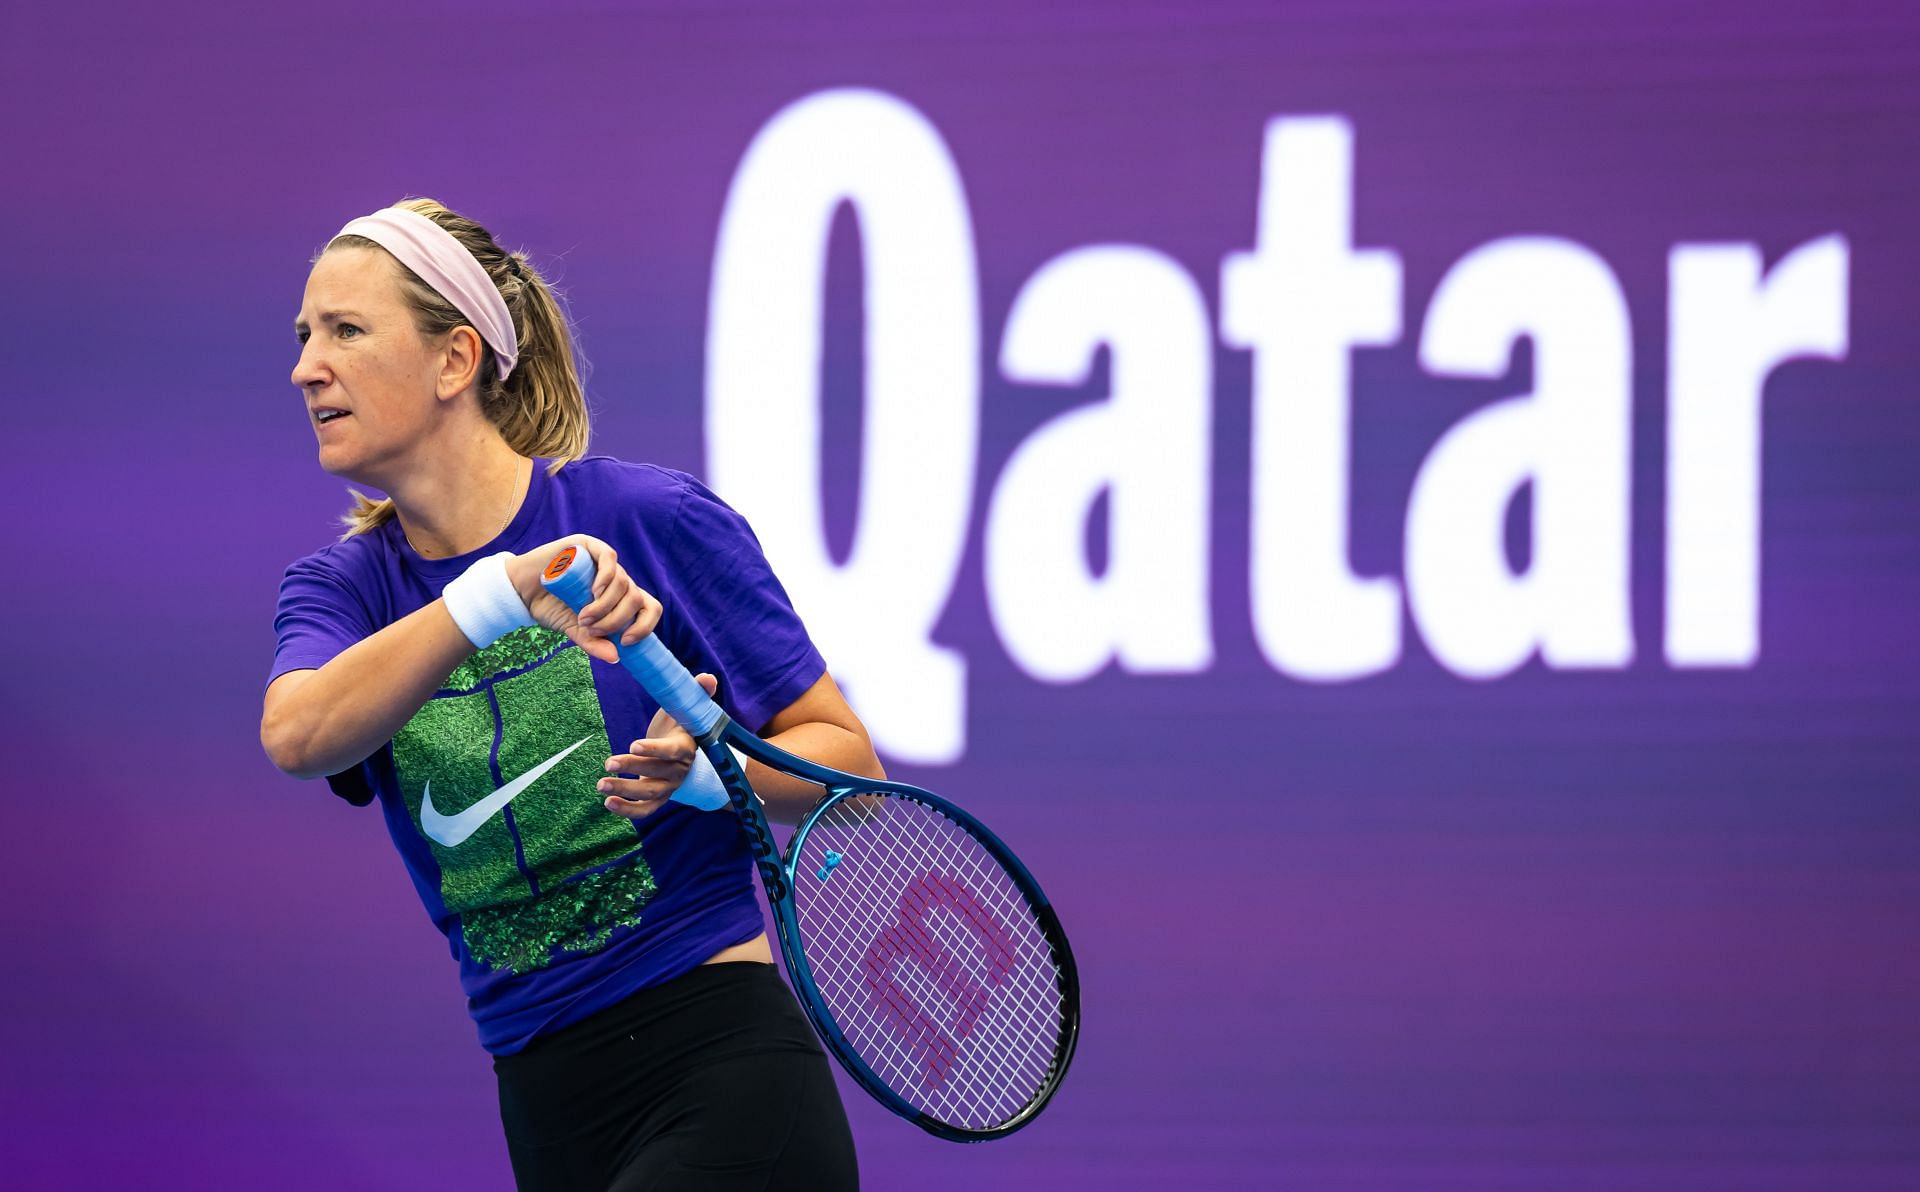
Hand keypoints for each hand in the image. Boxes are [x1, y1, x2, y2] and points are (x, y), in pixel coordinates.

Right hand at [508, 535, 660, 663]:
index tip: (626, 642)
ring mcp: (604, 561)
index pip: (648, 607)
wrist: (522, 592)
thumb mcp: (576, 630)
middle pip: (635, 597)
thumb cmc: (551, 609)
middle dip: (617, 619)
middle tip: (592, 629)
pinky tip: (595, 591)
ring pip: (623, 582)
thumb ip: (594, 642)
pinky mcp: (590, 545)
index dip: (645, 625)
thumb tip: (616, 658)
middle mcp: (617, 579)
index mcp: (620, 598)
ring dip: (606, 605)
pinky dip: (607, 577)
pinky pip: (610, 558)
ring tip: (584, 617)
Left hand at [597, 673, 720, 820]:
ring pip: (649, 794)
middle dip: (631, 768)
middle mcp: (679, 770)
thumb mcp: (687, 710)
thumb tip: (706, 678)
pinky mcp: (659, 798)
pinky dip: (627, 810)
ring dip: (624, 790)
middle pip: (656, 773)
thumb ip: (697, 693)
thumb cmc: (681, 726)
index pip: (671, 751)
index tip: (633, 745)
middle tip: (608, 763)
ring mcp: (670, 787)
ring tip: (601, 785)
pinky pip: (645, 809)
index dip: (654, 749)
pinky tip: (608, 802)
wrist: (686, 755)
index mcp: (686, 747)